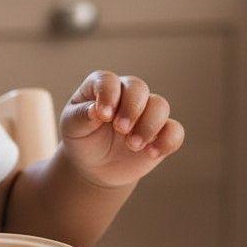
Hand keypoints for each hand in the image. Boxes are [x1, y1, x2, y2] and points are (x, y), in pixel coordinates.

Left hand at [59, 71, 184, 188]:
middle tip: (120, 129)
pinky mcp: (161, 133)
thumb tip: (96, 109)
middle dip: (131, 108)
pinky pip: (174, 131)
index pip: (108, 80)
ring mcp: (146, 112)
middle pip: (138, 87)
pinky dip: (166, 141)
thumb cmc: (81, 139)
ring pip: (160, 105)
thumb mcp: (72, 127)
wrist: (95, 166)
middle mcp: (126, 94)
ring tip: (132, 145)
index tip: (103, 116)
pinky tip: (150, 153)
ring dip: (148, 125)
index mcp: (101, 87)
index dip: (108, 95)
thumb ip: (81, 116)